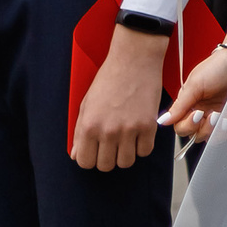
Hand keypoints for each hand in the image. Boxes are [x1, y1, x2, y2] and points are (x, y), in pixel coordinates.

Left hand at [73, 25, 167, 170]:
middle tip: (112, 145)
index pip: (85, 162)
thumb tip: (77, 154)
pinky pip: (145, 151)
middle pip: (106, 166)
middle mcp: (107, 131)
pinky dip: (142, 146)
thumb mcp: (86, 104)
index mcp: (88, 126)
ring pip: (126, 162)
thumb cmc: (109, 78)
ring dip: (126, 154)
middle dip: (108, 158)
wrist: (134, 60)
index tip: (96, 151)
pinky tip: (139, 134)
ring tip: (126, 140)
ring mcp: (129, 129)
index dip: (90, 158)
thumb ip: (80, 132)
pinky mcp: (148, 125)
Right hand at [162, 47, 226, 141]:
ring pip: (212, 136)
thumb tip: (162, 121)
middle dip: (204, 129)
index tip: (197, 114)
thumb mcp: (195, 84)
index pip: (180, 126)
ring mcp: (217, 115)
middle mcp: (202, 112)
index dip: (188, 126)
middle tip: (214, 115)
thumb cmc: (217, 67)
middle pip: (195, 135)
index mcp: (188, 105)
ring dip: (218, 132)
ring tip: (224, 118)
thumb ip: (179, 105)